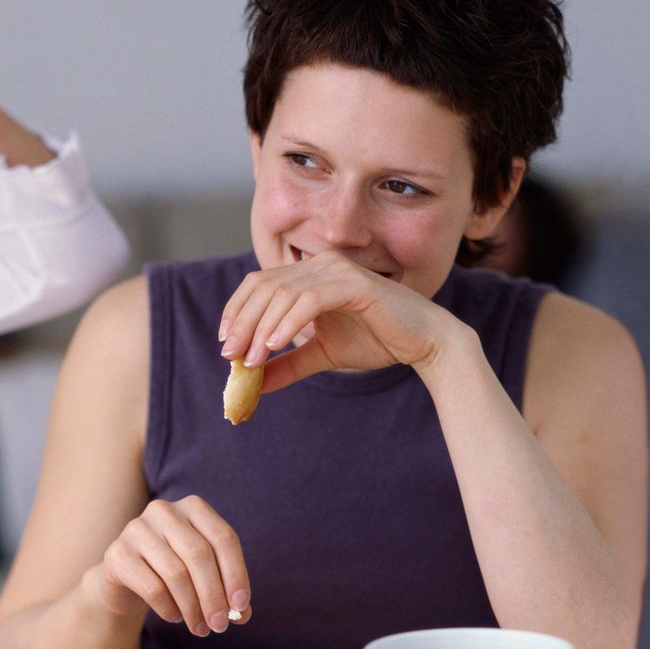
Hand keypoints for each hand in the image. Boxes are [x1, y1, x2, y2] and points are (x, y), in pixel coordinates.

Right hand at [92, 497, 250, 637]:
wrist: (127, 580)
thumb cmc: (173, 573)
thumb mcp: (203, 575)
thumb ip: (225, 590)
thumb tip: (242, 614)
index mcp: (193, 507)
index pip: (223, 538)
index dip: (236, 574)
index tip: (242, 607)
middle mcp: (164, 511)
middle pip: (199, 554)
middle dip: (214, 595)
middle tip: (220, 625)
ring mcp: (137, 529)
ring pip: (176, 573)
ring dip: (193, 608)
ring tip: (200, 628)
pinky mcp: (117, 553)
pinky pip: (152, 587)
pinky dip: (169, 608)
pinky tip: (175, 617)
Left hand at [217, 251, 456, 390]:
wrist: (424, 341)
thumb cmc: (376, 341)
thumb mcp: (322, 354)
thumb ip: (288, 365)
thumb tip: (254, 384)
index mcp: (309, 274)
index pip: (258, 284)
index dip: (236, 311)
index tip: (225, 343)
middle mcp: (320, 264)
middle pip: (264, 287)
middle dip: (242, 324)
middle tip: (230, 356)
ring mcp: (338, 270)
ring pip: (283, 294)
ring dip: (262, 329)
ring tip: (252, 361)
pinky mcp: (355, 283)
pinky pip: (310, 300)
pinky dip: (288, 322)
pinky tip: (275, 346)